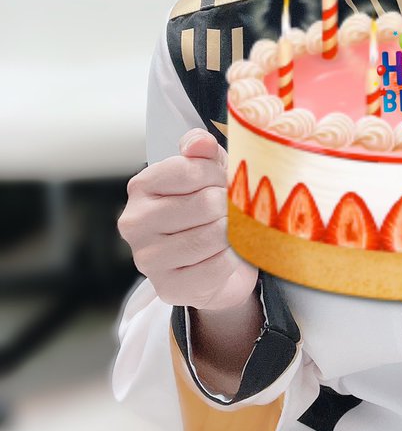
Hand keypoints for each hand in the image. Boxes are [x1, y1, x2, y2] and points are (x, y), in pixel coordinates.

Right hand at [117, 129, 258, 310]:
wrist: (219, 264)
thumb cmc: (209, 212)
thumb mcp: (209, 172)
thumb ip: (202, 150)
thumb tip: (200, 142)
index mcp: (142, 187)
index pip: (189, 170)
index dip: (219, 174)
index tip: (225, 181)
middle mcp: (136, 222)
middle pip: (204, 203)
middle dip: (230, 205)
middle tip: (236, 209)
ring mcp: (148, 258)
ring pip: (211, 236)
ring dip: (234, 233)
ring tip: (235, 230)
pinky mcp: (168, 287)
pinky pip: (216, 267)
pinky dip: (233, 259)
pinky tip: (230, 255)